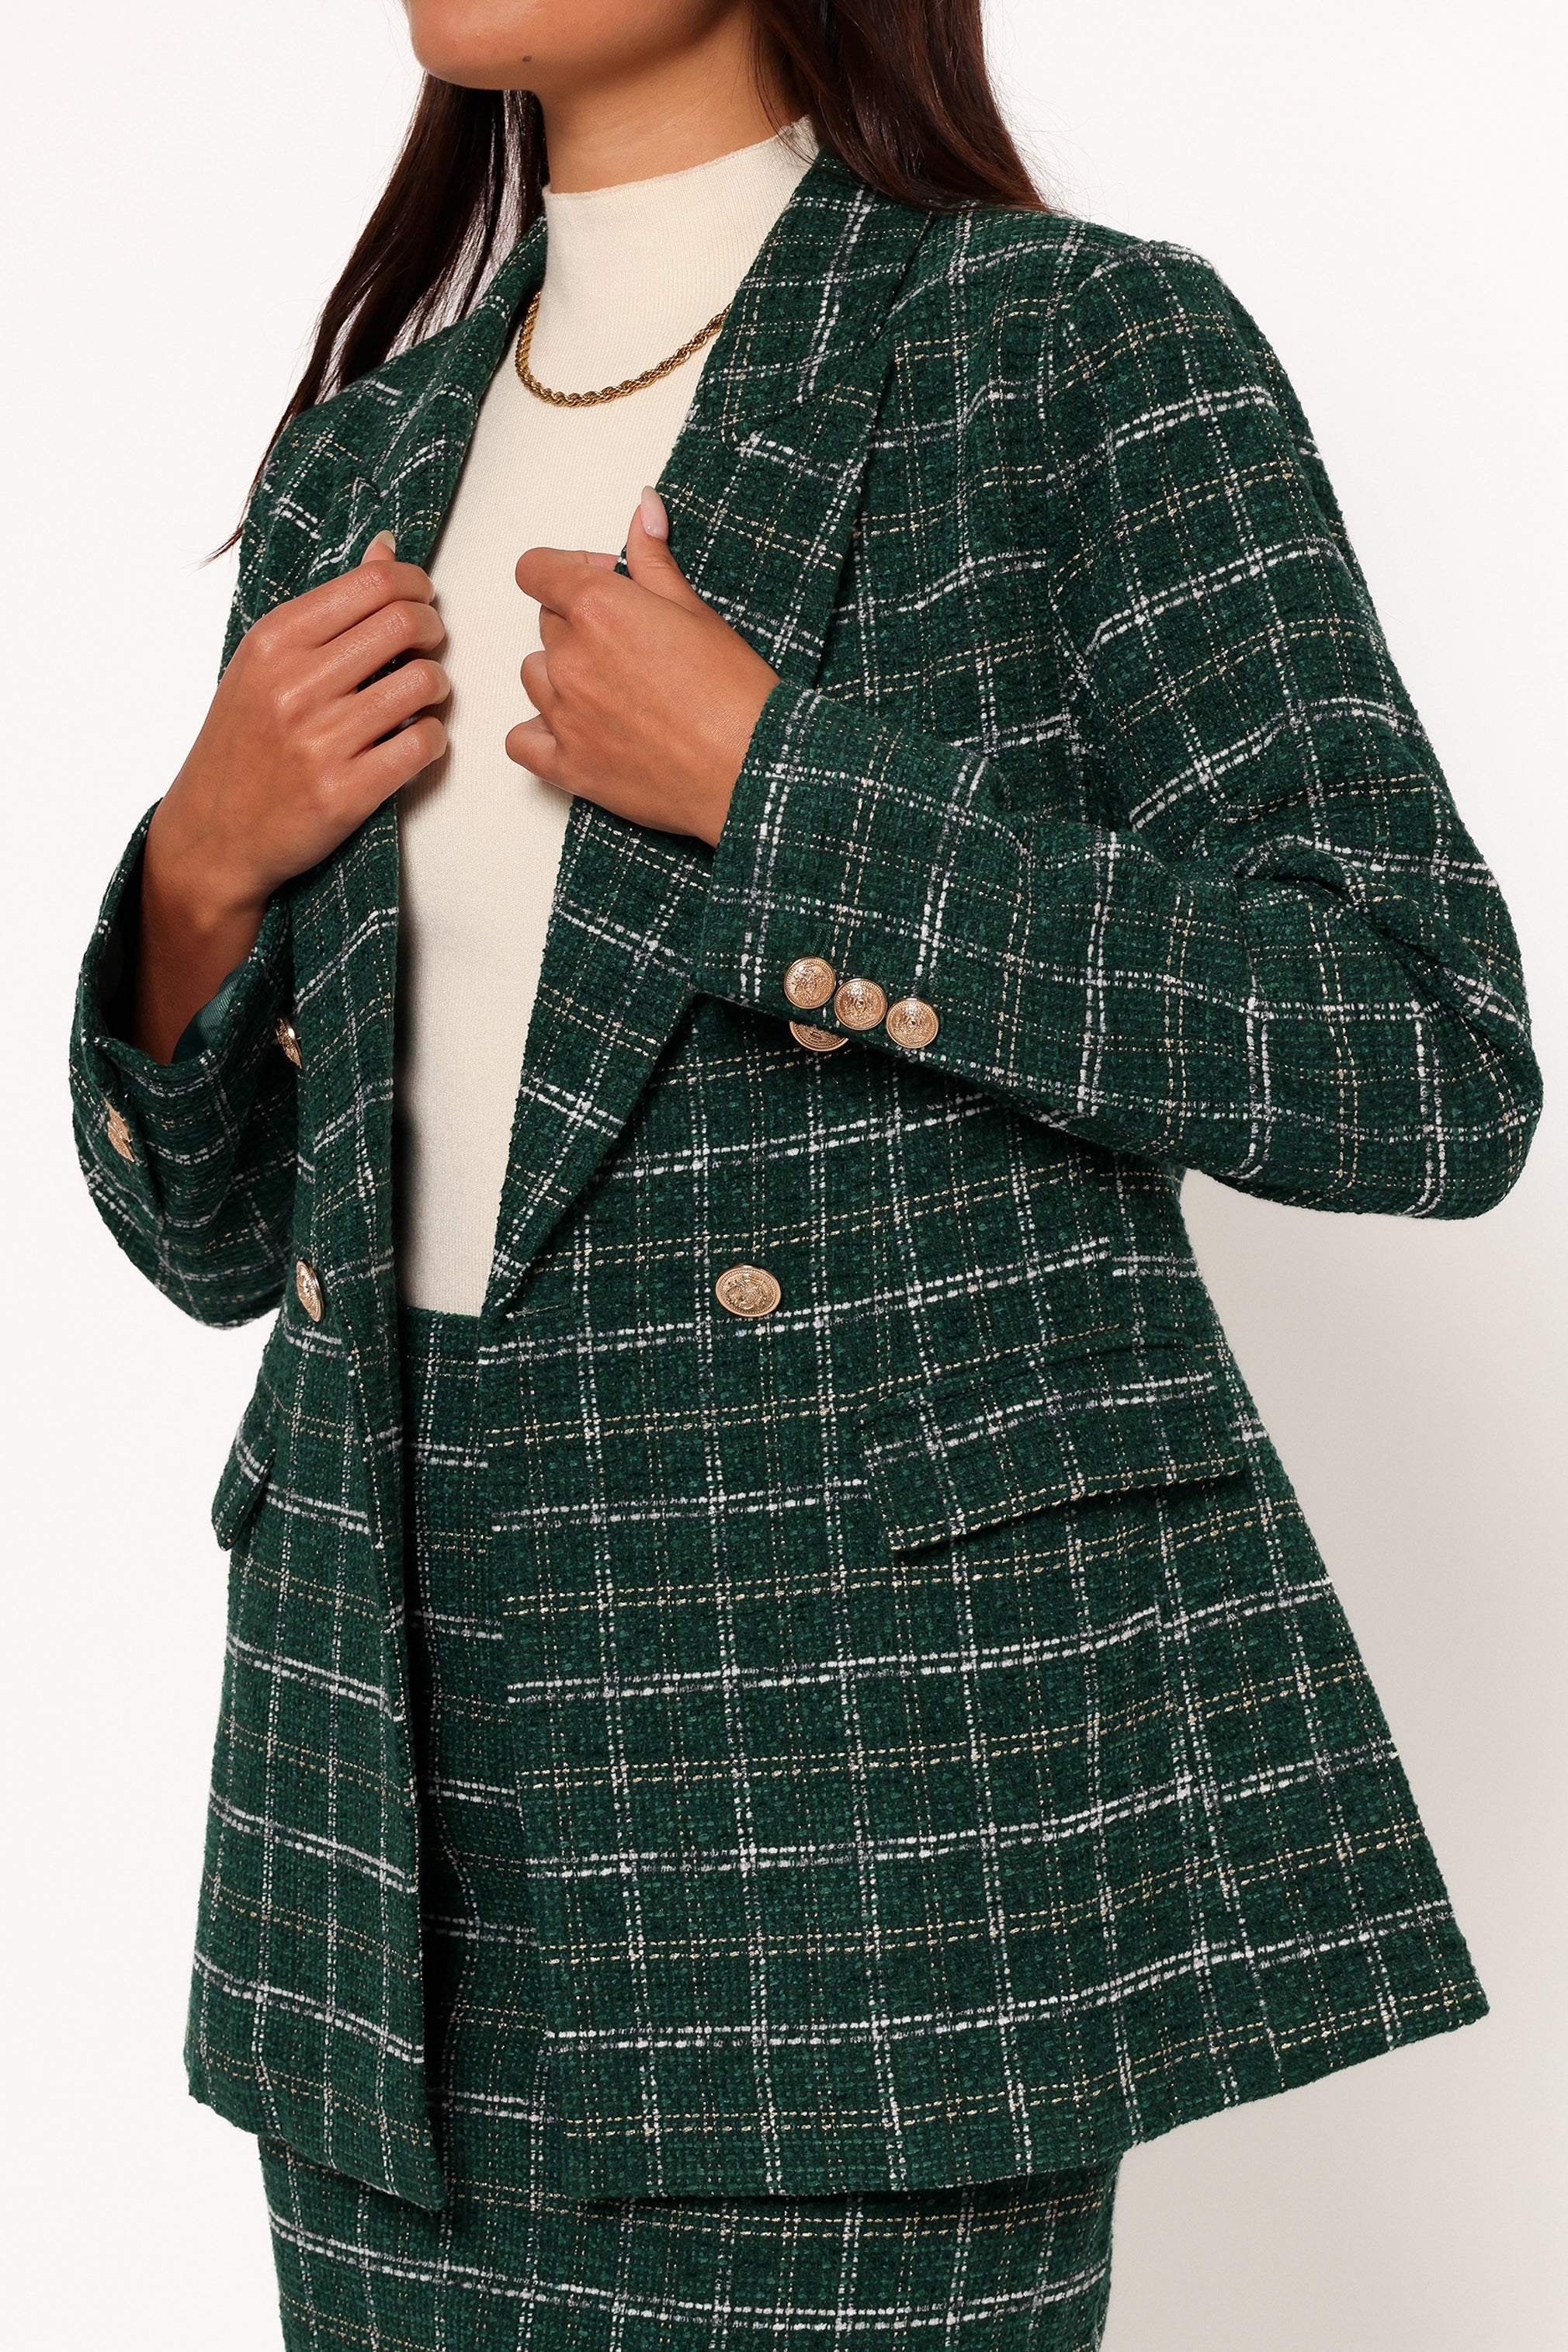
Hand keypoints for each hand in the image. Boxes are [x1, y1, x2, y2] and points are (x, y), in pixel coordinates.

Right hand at [133, 534, 448, 1059]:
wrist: (212, 836)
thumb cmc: (242, 745)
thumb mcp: (264, 664)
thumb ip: (328, 609)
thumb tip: (387, 549)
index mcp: (274, 642)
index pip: (374, 584)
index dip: (416, 587)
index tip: (421, 602)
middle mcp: (296, 685)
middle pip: (406, 624)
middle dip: (433, 630)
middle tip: (429, 646)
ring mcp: (321, 740)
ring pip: (425, 683)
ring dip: (437, 688)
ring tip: (419, 698)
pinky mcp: (347, 792)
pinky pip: (425, 744)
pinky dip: (433, 739)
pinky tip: (414, 741)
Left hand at [507, 487, 778, 847]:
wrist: (751, 770)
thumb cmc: (734, 694)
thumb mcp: (697, 610)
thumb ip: (655, 558)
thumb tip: (644, 507)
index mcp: (597, 609)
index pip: (536, 570)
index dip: (565, 571)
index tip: (596, 582)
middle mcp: (570, 659)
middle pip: (546, 624)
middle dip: (579, 625)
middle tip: (632, 645)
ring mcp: (563, 715)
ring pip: (533, 676)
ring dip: (560, 676)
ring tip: (611, 690)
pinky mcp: (568, 766)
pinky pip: (521, 741)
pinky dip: (538, 734)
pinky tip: (571, 731)